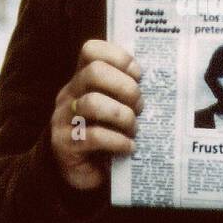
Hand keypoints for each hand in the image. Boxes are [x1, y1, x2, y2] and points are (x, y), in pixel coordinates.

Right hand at [51, 40, 143, 190]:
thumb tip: (159, 83)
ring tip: (134, 129)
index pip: (91, 50)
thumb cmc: (103, 134)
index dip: (119, 57)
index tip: (139, 75)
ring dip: (122, 116)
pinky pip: (94, 136)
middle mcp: (69, 95)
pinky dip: (118, 141)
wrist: (79, 172)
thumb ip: (124, 93)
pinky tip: (129, 147)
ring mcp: (63, 119)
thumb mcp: (112, 108)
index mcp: (81, 80)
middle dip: (125, 87)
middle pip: (94, 72)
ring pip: (93, 103)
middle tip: (140, 106)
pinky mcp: (66, 145)